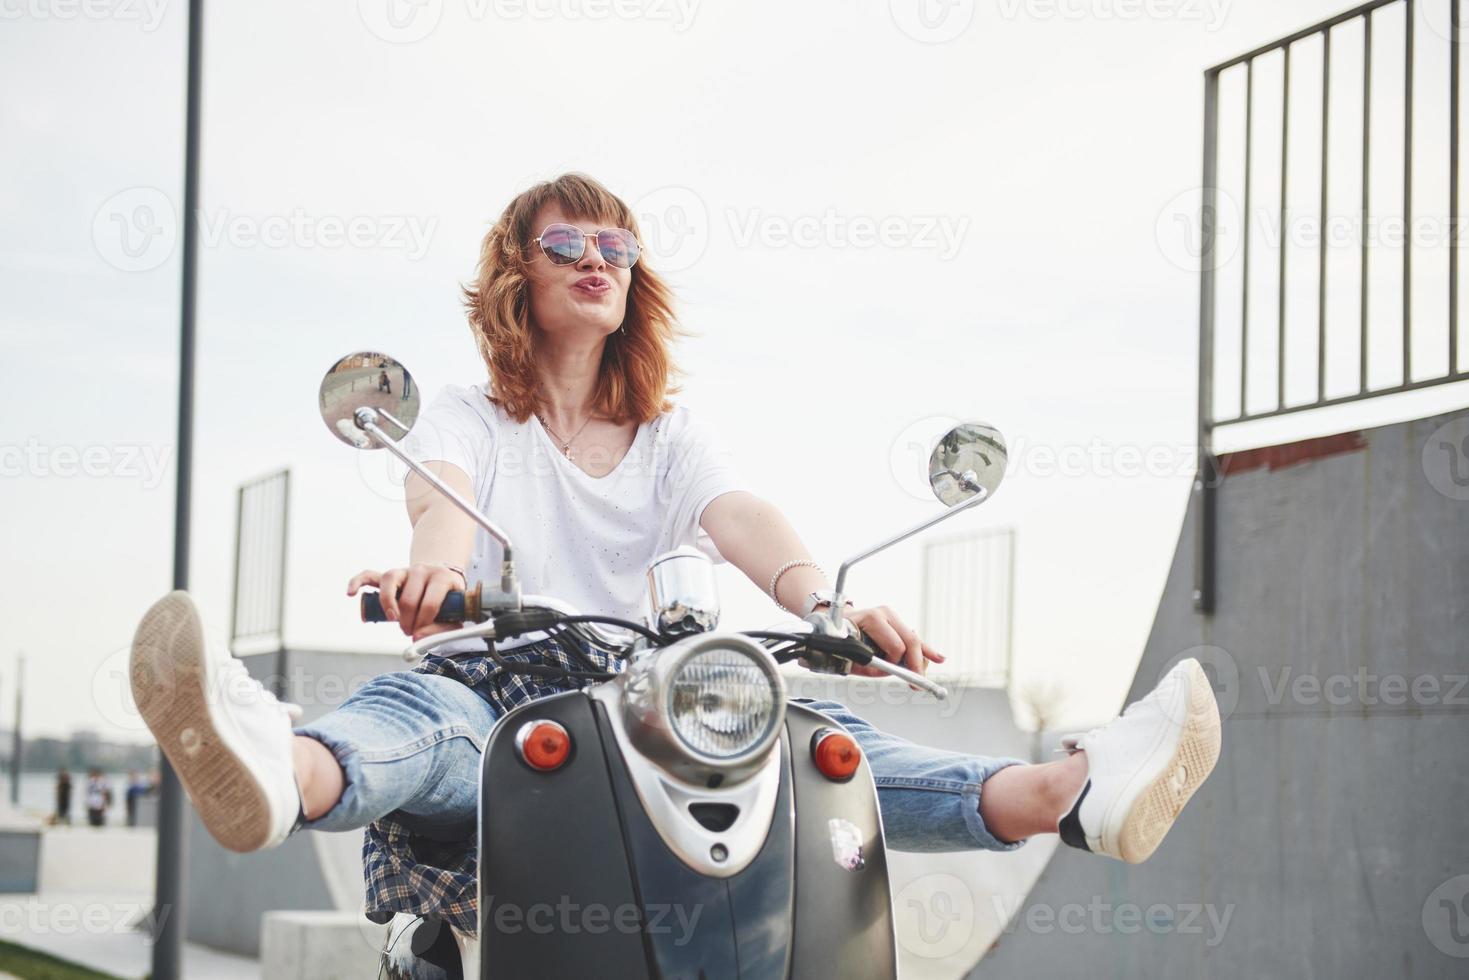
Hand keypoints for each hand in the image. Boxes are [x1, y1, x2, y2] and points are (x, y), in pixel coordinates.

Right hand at [347, 563, 466, 640]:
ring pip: (389, 580)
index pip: (430, 602)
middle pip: (409, 596)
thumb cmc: (448, 603)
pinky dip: (358, 582)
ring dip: (388, 603)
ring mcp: (404, 571)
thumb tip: (417, 639)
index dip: (424, 623)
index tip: (420, 633)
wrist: (442, 581)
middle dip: (408, 620)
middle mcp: (423, 570)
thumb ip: (441, 630)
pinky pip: (370, 575)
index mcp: (443, 579)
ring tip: (392, 619)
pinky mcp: (390, 575)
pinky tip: (351, 593)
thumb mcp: (454, 616)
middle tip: (409, 631)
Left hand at [841, 605, 944, 682]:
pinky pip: (912, 639)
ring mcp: (892, 617)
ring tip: (928, 674)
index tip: (903, 677)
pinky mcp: (896, 623)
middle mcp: (885, 614)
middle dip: (916, 663)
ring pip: (914, 640)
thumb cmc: (838, 638)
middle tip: (918, 682)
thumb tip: (892, 670)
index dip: (898, 662)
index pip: (895, 645)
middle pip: (910, 640)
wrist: (832, 621)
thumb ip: (869, 663)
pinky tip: (939, 657)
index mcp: (872, 618)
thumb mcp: (848, 653)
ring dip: (923, 658)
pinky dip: (924, 650)